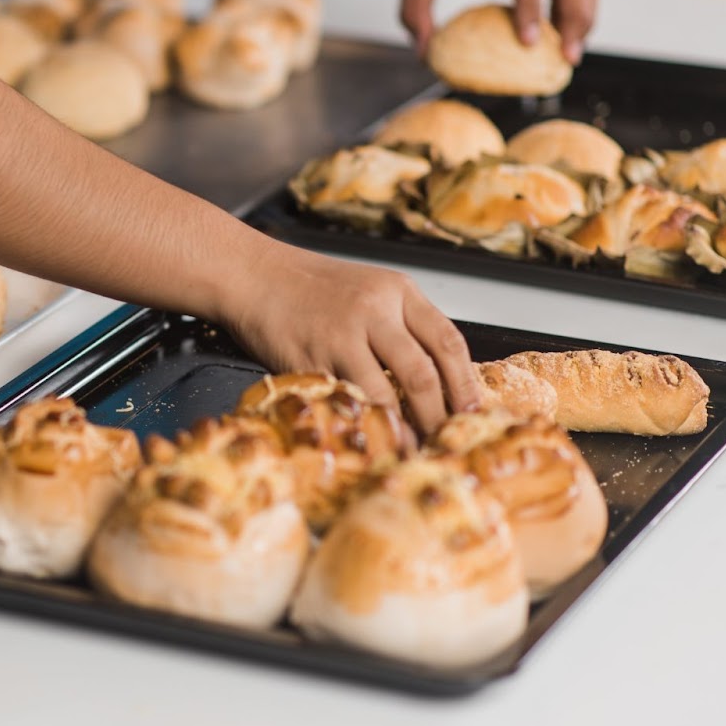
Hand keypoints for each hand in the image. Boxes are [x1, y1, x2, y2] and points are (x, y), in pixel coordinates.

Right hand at [221, 243, 478, 432]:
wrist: (253, 274)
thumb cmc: (309, 287)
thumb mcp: (368, 290)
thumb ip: (402, 325)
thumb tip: (438, 382)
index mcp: (397, 291)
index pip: (448, 341)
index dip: (465, 384)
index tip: (473, 414)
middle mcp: (374, 310)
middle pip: (422, 374)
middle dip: (438, 417)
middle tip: (445, 443)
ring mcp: (340, 335)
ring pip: (387, 393)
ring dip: (404, 430)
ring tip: (411, 451)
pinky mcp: (309, 359)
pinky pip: (345, 400)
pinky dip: (362, 425)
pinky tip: (370, 440)